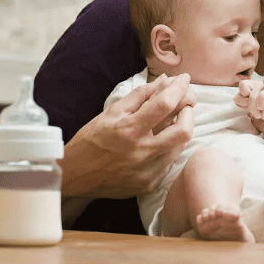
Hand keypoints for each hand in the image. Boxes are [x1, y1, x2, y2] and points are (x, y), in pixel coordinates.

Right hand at [60, 73, 194, 199]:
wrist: (75, 176)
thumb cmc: (91, 140)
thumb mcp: (112, 112)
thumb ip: (140, 95)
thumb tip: (165, 81)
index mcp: (129, 130)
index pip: (165, 104)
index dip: (179, 88)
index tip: (184, 79)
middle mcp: (141, 152)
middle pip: (183, 130)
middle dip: (189, 111)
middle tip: (185, 101)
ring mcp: (147, 172)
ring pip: (180, 147)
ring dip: (181, 128)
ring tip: (172, 119)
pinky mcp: (149, 184)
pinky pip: (169, 162)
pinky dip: (169, 147)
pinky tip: (160, 140)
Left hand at [235, 79, 263, 119]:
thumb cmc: (257, 107)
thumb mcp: (246, 104)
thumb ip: (240, 99)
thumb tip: (243, 99)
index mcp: (251, 84)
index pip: (243, 85)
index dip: (243, 94)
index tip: (245, 102)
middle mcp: (261, 84)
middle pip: (253, 93)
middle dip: (252, 106)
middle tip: (255, 114)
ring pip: (262, 96)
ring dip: (259, 107)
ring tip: (260, 114)